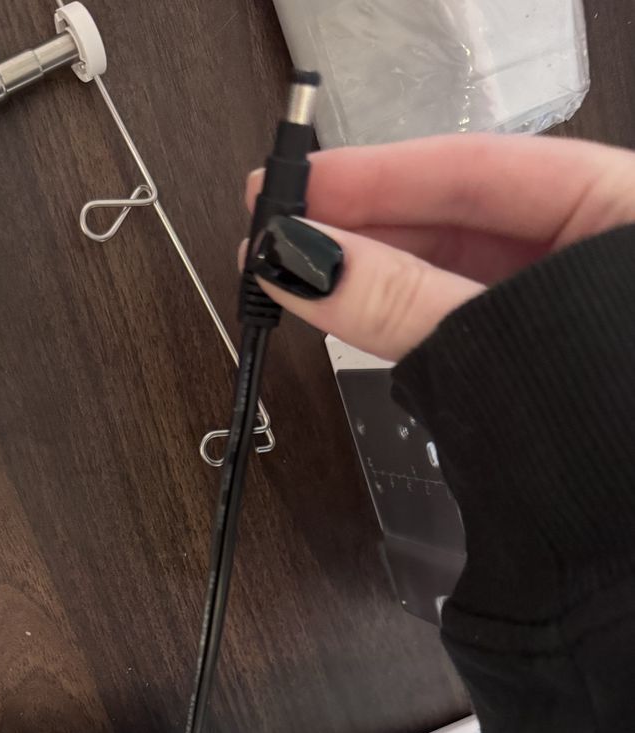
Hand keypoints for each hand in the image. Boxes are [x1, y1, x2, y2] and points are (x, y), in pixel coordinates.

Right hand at [245, 134, 634, 359]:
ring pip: (453, 271)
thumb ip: (398, 300)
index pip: (483, 168)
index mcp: (624, 212)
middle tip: (267, 228)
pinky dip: (400, 315)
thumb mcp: (500, 344)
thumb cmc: (611, 431)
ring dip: (370, 269)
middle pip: (461, 215)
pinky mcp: (535, 363)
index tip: (295, 185)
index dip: (380, 173)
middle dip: (361, 220)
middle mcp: (593, 253)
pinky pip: (458, 322)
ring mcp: (562, 312)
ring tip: (290, 269)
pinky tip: (346, 306)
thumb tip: (297, 259)